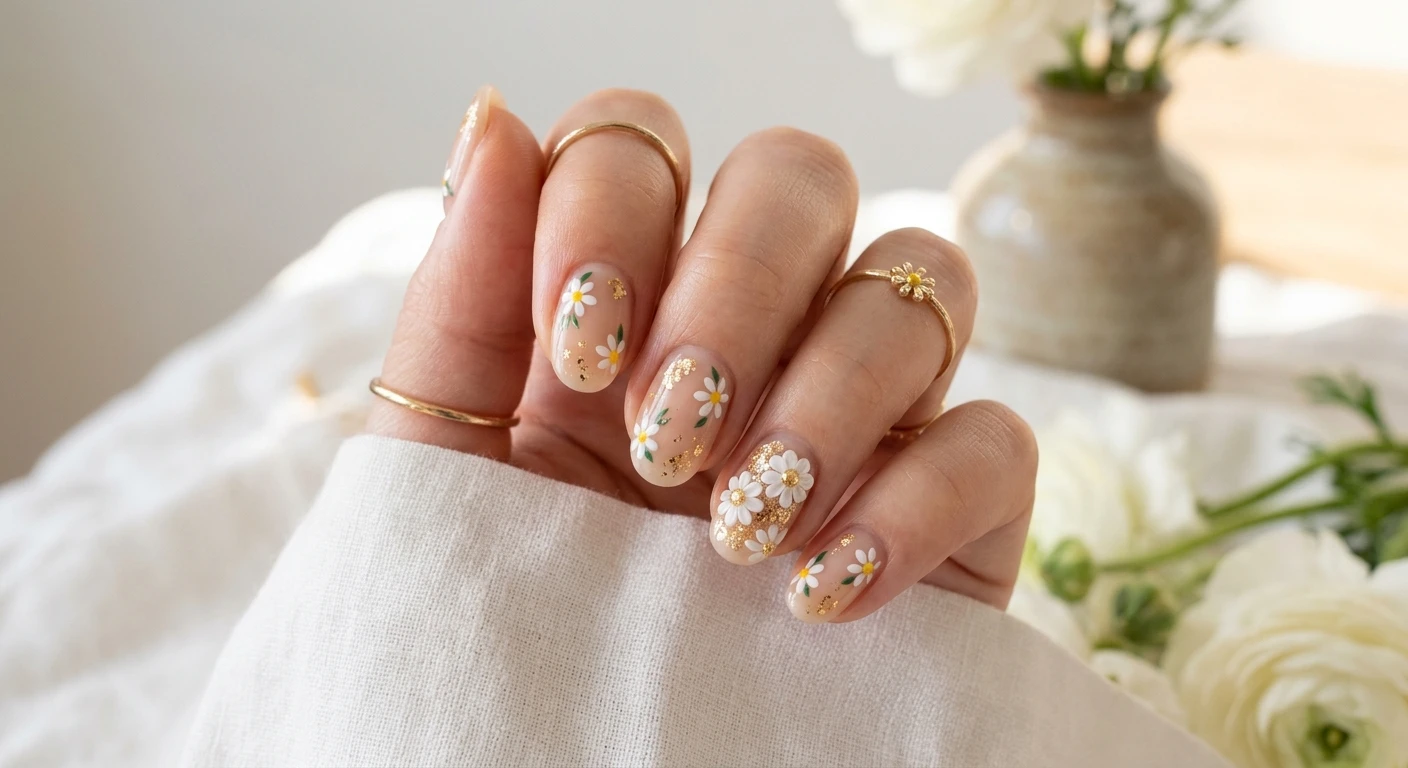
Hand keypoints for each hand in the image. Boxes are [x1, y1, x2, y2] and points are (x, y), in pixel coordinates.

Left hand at [367, 87, 1037, 621]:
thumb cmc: (501, 645)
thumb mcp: (448, 473)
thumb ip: (465, 297)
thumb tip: (496, 112)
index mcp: (619, 311)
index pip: (645, 146)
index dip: (615, 206)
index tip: (583, 349)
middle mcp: (748, 339)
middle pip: (799, 174)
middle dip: (737, 284)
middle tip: (670, 437)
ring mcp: (861, 419)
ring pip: (919, 279)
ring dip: (827, 392)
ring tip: (739, 532)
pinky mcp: (955, 520)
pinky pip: (997, 437)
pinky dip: (916, 500)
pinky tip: (823, 593)